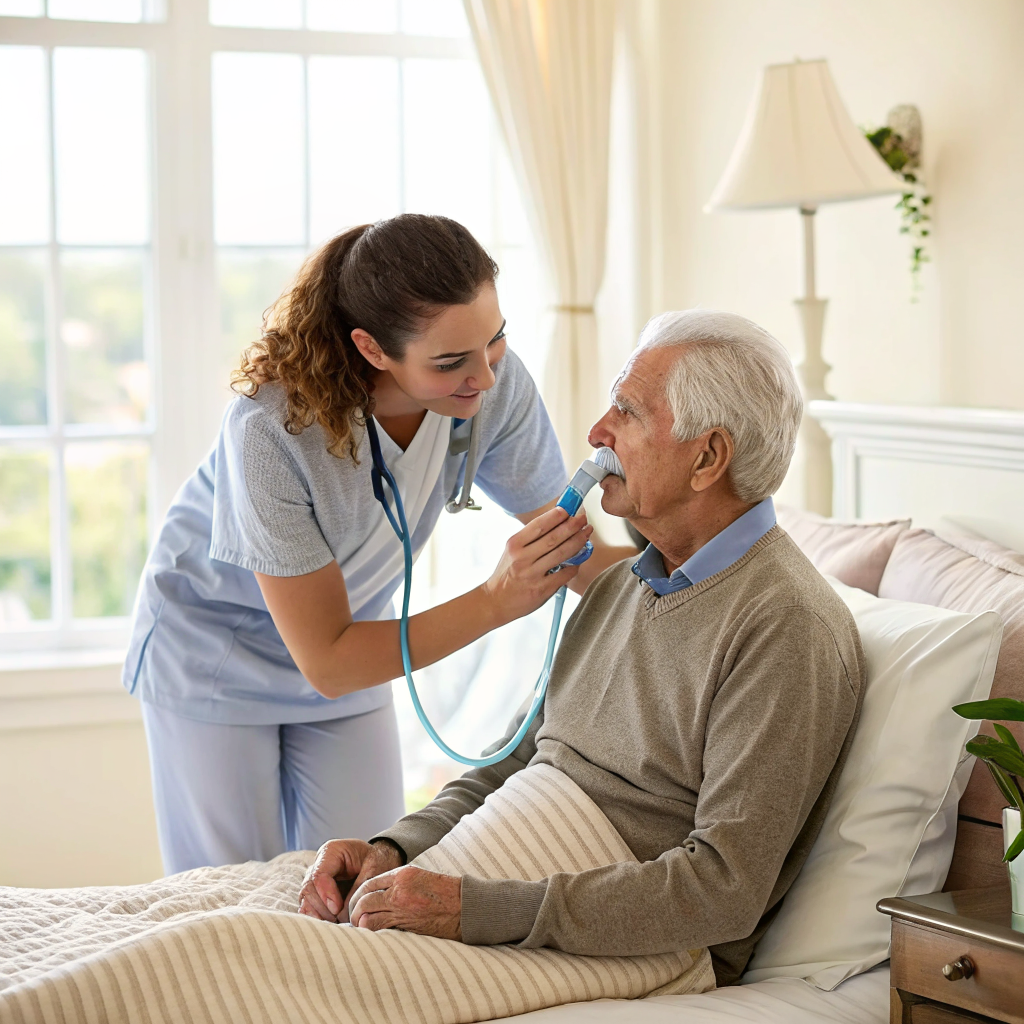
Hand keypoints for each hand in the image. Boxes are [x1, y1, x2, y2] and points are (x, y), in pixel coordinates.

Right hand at [298, 838, 403, 922]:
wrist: (378, 862)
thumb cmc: (377, 861)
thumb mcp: (374, 868)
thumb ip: (358, 889)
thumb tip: (341, 915)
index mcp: (331, 852)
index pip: (319, 874)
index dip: (326, 893)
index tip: (337, 909)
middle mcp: (318, 865)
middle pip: (309, 889)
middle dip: (322, 908)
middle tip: (338, 919)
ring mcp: (314, 881)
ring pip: (306, 901)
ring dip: (319, 915)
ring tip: (337, 923)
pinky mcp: (315, 895)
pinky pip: (308, 909)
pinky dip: (317, 919)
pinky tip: (330, 925)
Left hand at [349, 865, 462, 940]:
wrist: (466, 906)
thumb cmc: (447, 894)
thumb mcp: (422, 878)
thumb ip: (401, 884)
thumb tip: (381, 897)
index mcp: (403, 873)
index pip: (370, 882)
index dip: (359, 894)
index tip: (356, 904)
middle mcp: (399, 887)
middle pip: (364, 896)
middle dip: (354, 908)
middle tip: (352, 918)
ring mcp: (401, 904)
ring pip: (367, 912)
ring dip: (359, 921)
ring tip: (358, 928)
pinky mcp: (405, 921)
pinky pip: (378, 926)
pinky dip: (369, 930)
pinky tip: (368, 934)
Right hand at [483, 507, 592, 624]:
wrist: (496, 601)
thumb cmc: (507, 573)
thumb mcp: (512, 551)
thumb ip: (531, 538)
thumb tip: (556, 522)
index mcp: (515, 545)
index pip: (539, 525)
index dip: (556, 516)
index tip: (569, 510)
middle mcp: (523, 558)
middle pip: (553, 538)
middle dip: (572, 526)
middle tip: (582, 519)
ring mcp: (533, 575)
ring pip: (562, 553)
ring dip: (578, 541)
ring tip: (586, 533)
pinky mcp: (542, 589)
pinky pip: (565, 574)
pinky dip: (575, 564)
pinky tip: (579, 558)